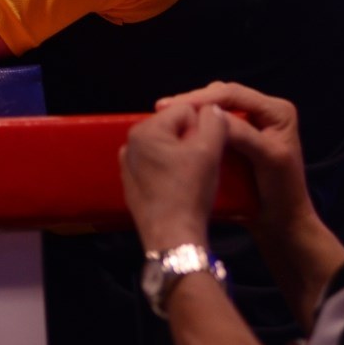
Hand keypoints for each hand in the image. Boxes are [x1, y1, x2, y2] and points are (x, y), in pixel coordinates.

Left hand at [121, 102, 226, 250]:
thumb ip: (214, 121)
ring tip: (194, 177)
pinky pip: (158, 165)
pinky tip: (181, 186)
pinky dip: (171, 171)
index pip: (185, 110)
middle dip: (192, 140)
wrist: (172, 236)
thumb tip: (212, 108)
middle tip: (203, 164)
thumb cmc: (189, 191)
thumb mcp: (209, 151)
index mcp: (145, 129)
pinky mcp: (132, 183)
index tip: (210, 150)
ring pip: (167, 147)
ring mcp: (129, 164)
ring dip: (183, 156)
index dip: (204, 127)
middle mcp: (130, 142)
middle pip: (174, 128)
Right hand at [159, 82, 313, 234]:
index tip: (172, 105)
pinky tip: (180, 127)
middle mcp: (264, 112)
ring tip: (167, 115)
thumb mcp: (269, 158)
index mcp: (276, 111)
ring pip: (215, 107)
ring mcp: (251, 124)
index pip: (233, 94)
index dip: (201, 98)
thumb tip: (211, 115)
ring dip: (192, 110)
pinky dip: (196, 123)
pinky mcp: (238, 138)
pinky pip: (213, 123)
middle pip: (222, 96)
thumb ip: (243, 134)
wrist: (283, 222)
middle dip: (193, 101)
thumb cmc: (283, 192)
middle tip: (163, 108)